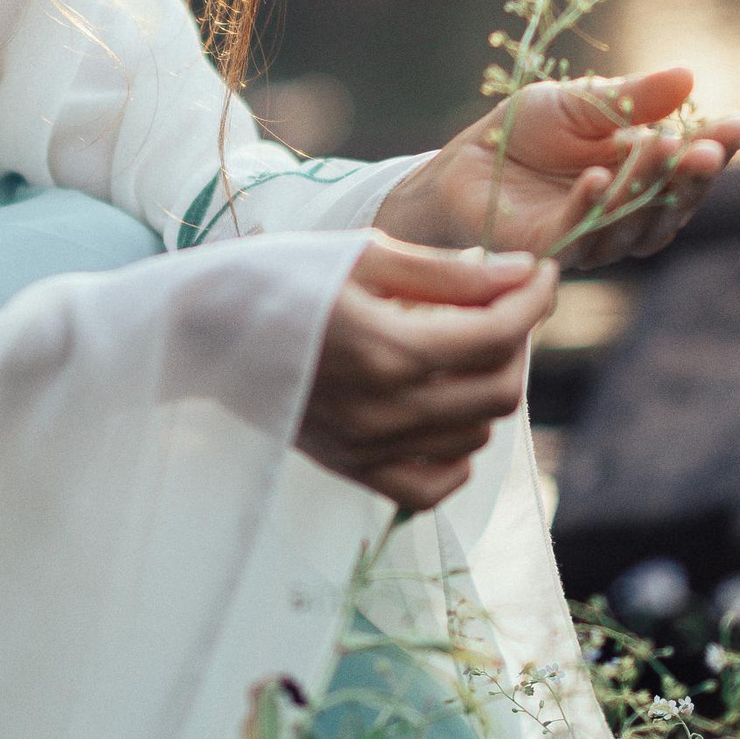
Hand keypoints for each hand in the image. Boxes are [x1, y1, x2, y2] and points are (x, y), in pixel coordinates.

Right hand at [296, 234, 558, 513]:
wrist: (196, 332)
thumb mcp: (362, 254)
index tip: (543, 273)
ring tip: (462, 343)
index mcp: (386, 347)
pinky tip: (443, 408)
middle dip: (517, 342)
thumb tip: (522, 273)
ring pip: (476, 433)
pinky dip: (458, 450)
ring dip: (488, 386)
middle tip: (501, 304)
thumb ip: (448, 272)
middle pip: (499, 390)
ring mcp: (368, 448)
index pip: (497, 334)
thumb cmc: (276, 276)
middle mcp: (383, 409)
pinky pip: (435, 484)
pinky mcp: (352, 469)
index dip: (534, 299)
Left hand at [372, 66, 739, 270]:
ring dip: (646, 185)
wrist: (462, 164)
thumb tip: (688, 75)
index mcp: (644, 179)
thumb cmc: (526, 134)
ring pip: (630, 222)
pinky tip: (599, 177)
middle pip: (671, 203)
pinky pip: (577, 233)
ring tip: (661, 147)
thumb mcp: (583, 102)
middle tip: (705, 147)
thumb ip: (633, 98)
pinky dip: (590, 206)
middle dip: (691, 175)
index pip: (690, 167)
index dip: (717, 149)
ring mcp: (592, 239)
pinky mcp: (548, 251)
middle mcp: (628, 216)